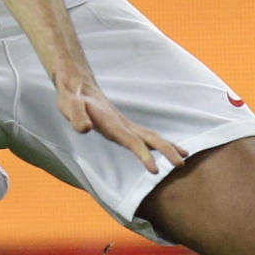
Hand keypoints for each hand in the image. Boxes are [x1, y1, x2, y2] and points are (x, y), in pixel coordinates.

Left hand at [57, 74, 187, 173]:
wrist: (77, 84)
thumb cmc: (72, 97)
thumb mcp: (69, 106)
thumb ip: (77, 117)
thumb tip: (84, 128)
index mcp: (112, 123)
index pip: (132, 141)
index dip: (143, 155)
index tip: (155, 170)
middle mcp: (122, 124)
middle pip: (149, 138)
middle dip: (166, 151)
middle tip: (182, 165)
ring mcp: (124, 124)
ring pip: (151, 136)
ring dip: (167, 146)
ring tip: (185, 158)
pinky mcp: (122, 125)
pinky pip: (144, 136)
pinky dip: (158, 143)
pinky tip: (163, 149)